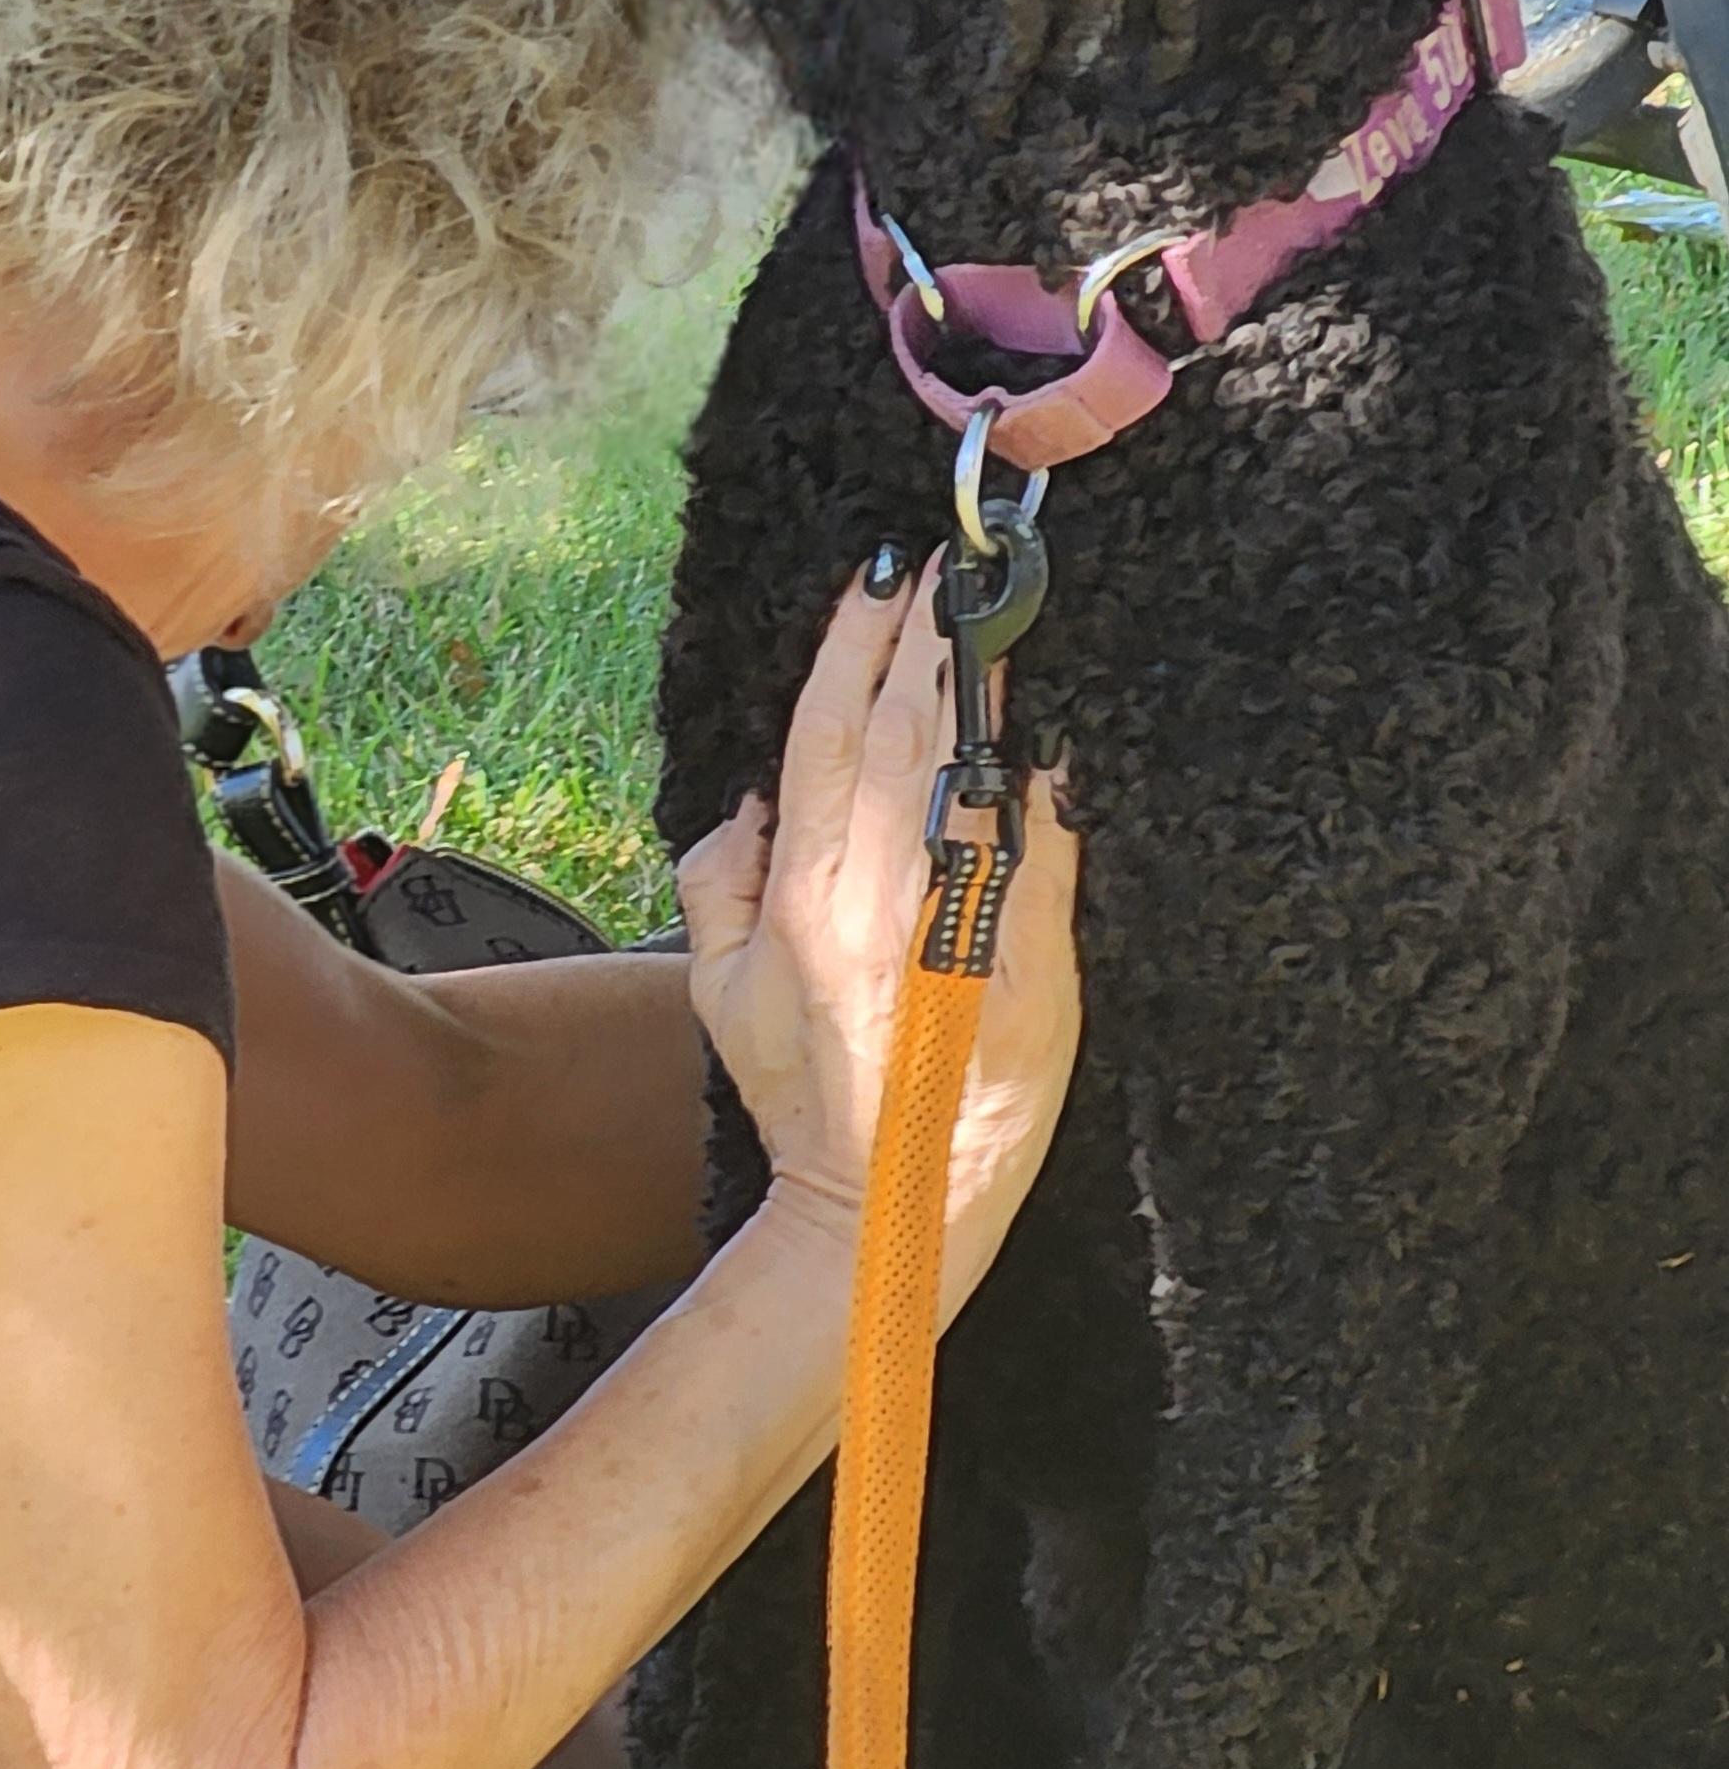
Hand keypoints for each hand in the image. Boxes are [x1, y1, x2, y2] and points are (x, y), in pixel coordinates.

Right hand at [676, 560, 1080, 1315]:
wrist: (889, 1201)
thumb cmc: (803, 1096)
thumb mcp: (720, 992)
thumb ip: (718, 883)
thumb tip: (750, 800)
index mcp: (800, 897)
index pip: (822, 737)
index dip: (847, 649)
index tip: (873, 580)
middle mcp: (876, 896)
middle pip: (899, 732)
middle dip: (919, 639)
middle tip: (942, 567)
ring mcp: (956, 925)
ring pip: (967, 774)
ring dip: (977, 686)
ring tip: (987, 616)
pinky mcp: (1028, 961)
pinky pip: (1040, 849)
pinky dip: (1043, 782)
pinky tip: (1049, 726)